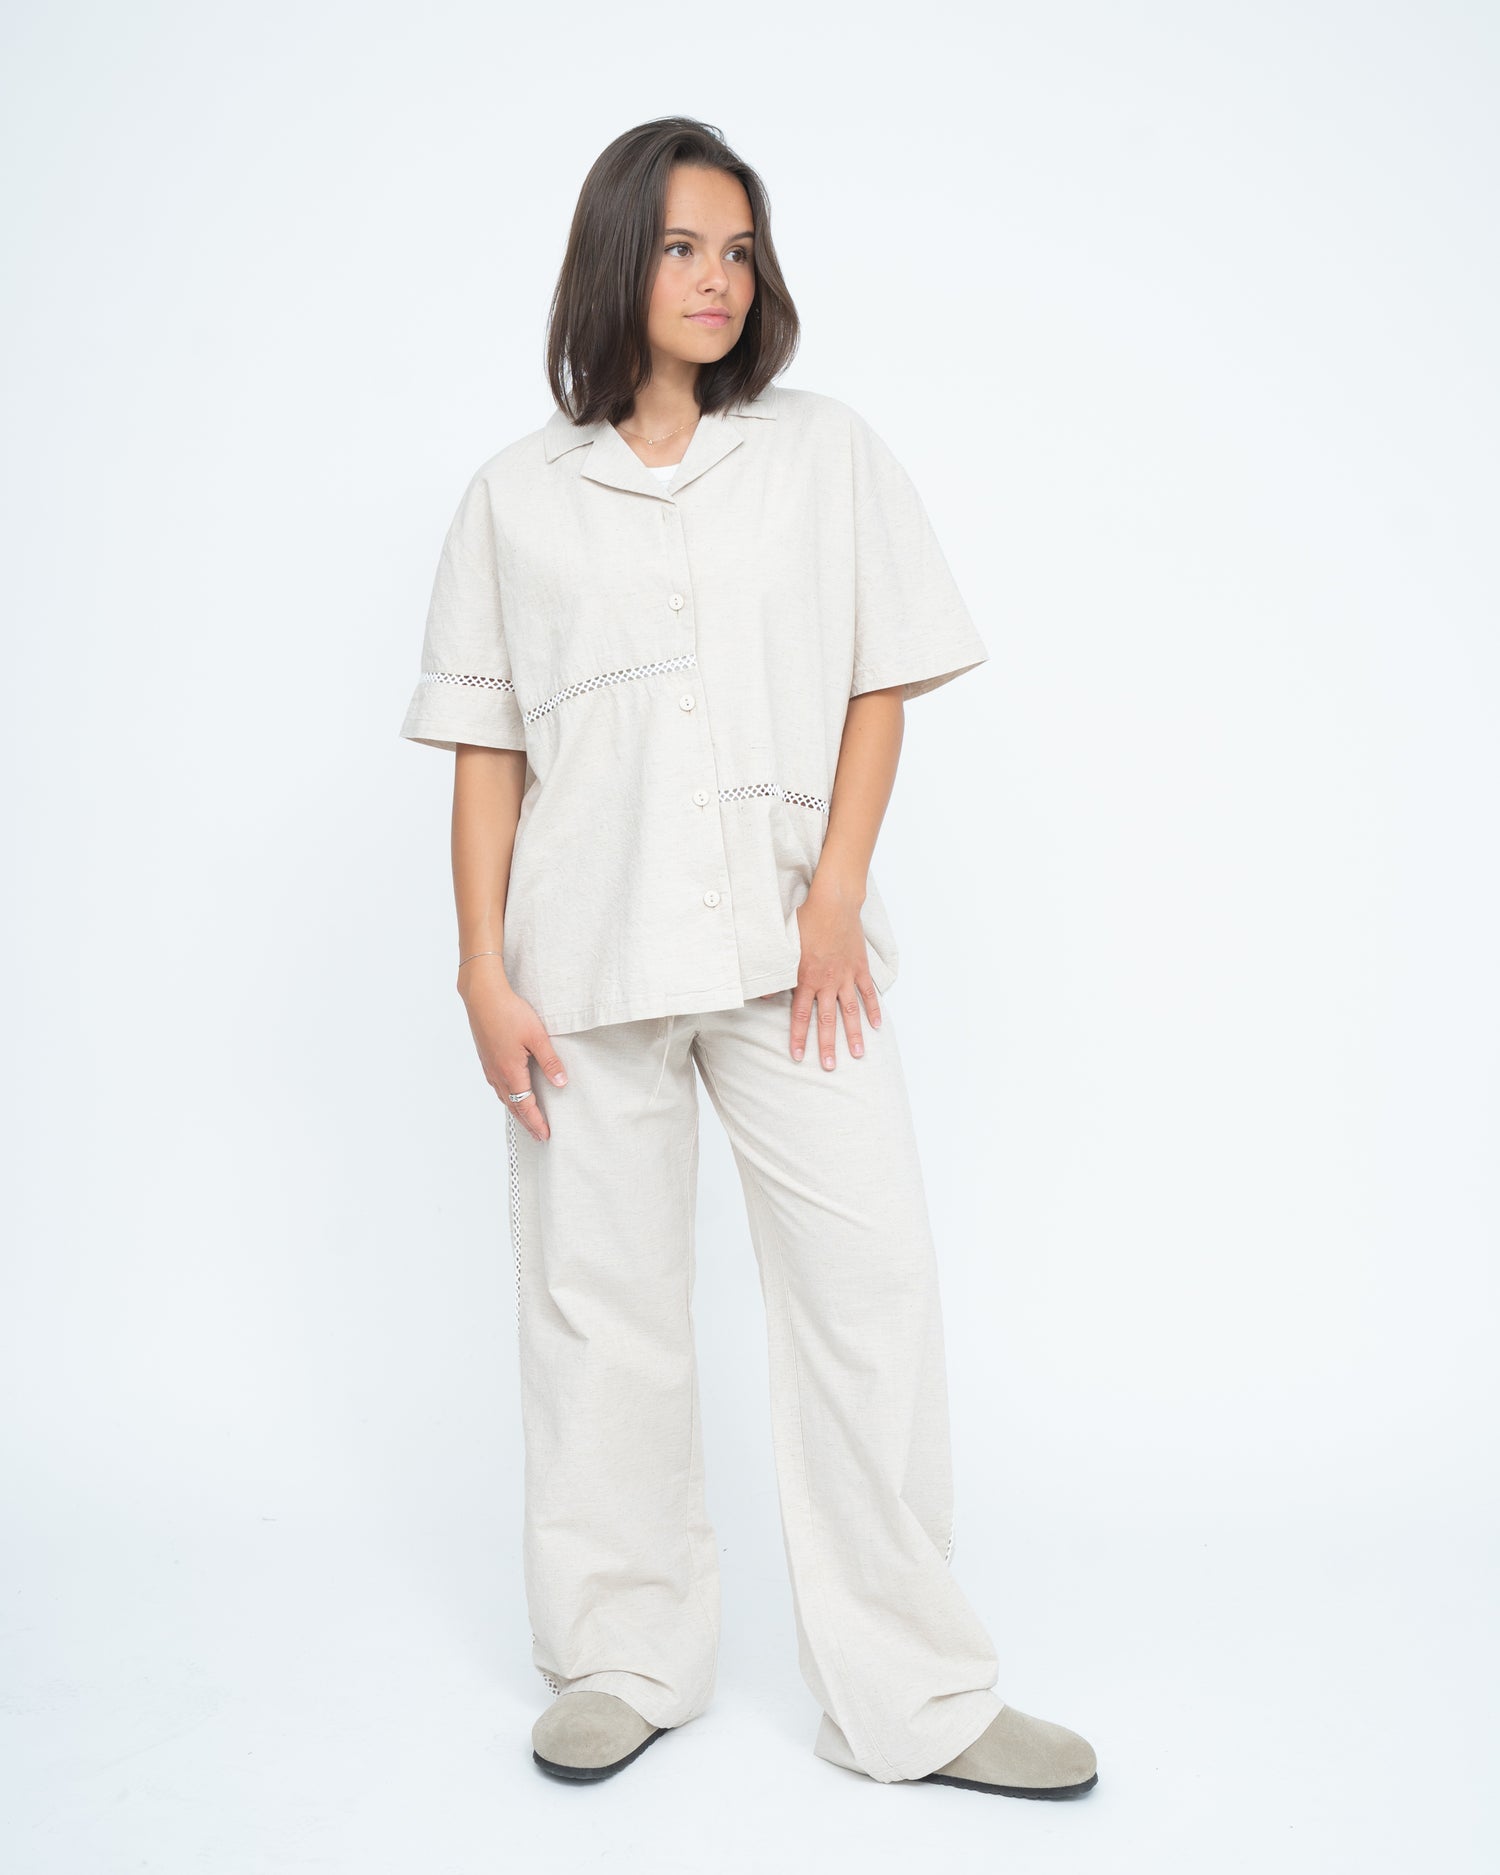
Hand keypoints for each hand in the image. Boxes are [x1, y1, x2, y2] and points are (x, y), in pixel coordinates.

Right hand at [457, 961, 565, 1142]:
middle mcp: (497, 1074)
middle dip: (527, 1122)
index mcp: (511, 1072)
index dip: (536, 1122)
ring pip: (503, 1097)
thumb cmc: (508, 1012)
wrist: (482, 996)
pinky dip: (507, 1096)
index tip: (545, 1135)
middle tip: (538, 1135)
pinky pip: (497, 1086)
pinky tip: (511, 1092)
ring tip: (527, 1118)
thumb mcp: (537, 1036)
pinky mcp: (486, 1058)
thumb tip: (561, 1083)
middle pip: (513, 1106)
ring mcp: (489, 1067)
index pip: (525, 1106)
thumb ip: (550, 1061)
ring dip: (516, 1110)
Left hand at [766, 883, 881, 1067]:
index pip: (799, 1015)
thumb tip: (762, 993)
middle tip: (828, 1067)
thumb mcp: (783, 945)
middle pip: (827, 1020)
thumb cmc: (806, 920)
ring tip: (858, 1054)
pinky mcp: (860, 967)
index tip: (796, 1056)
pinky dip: (873, 1009)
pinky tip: (876, 1025)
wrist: (834, 902)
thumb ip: (775, 972)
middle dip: (827, 1046)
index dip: (797, 1037)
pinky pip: (867, 992)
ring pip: (850, 1011)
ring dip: (854, 1034)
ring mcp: (846, 976)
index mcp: (806, 978)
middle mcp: (827, 981)